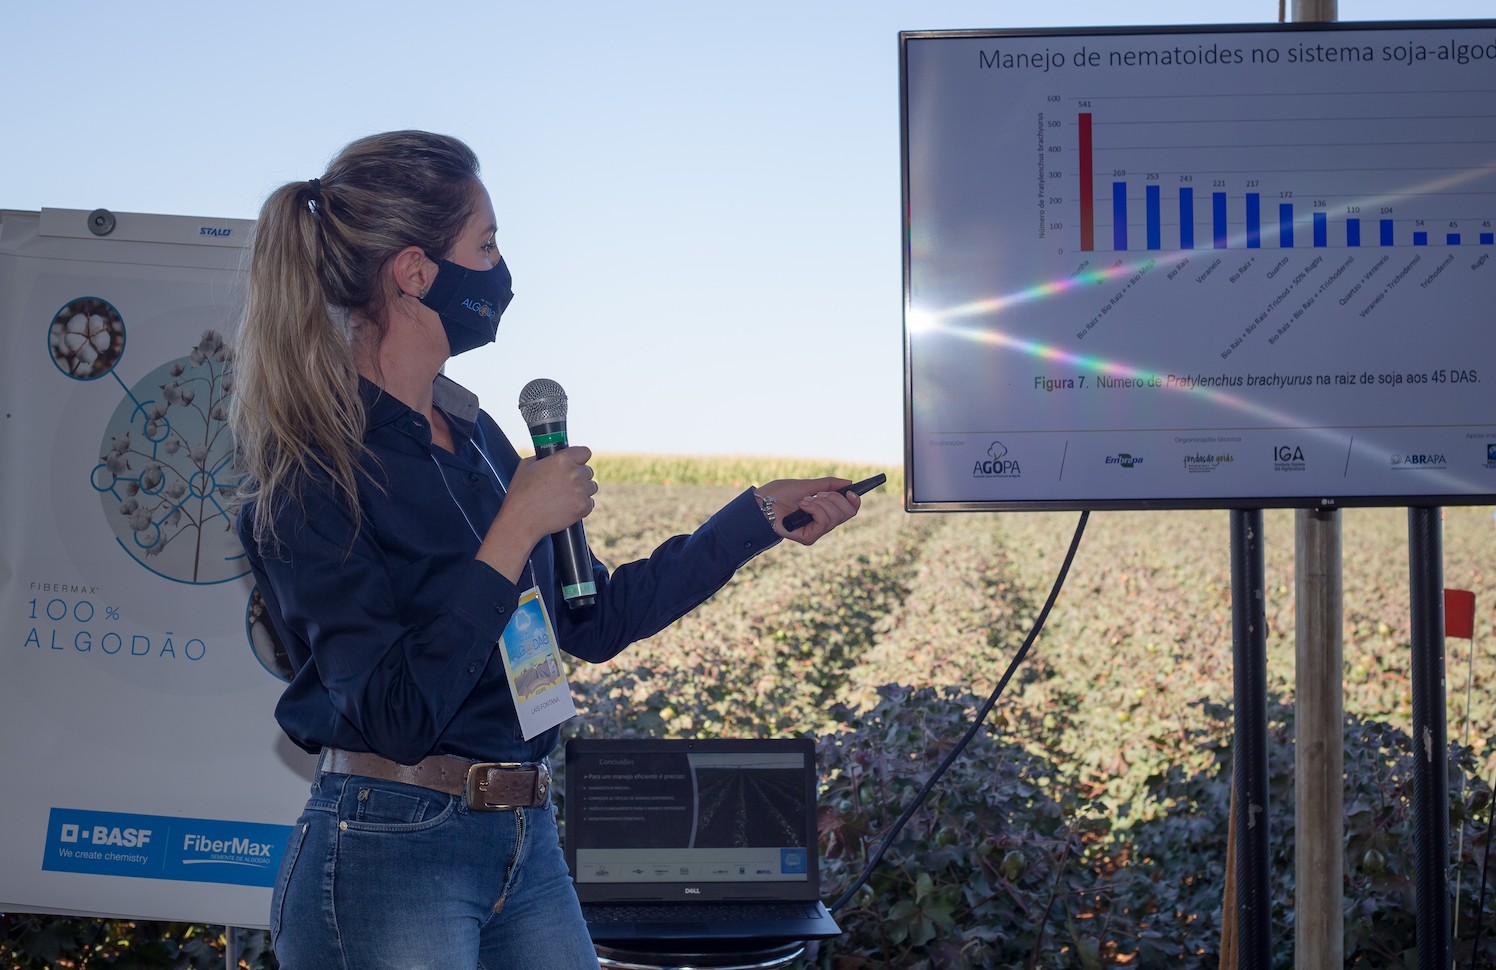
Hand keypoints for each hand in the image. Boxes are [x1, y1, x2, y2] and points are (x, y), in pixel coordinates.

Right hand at [478, 446, 596, 580]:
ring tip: (566, 497)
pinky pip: (590, 503)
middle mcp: (574, 473)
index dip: (579, 459)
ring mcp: (580, 491)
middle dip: (579, 476)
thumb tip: (550, 457)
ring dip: (583, 491)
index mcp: (562, 459)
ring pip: (591, 487)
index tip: (575, 464)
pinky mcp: (583, 507)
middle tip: (565, 485)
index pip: (585, 452)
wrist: (521, 520)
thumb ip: (544, 458)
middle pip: (588, 471)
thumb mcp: (527, 465)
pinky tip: (568, 507)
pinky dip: (582, 505)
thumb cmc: (521, 493)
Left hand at [756, 476, 859, 545]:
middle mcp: (823, 523)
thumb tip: (849, 482)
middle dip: (835, 498)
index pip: (849, 510)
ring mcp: (816, 532)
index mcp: (825, 511)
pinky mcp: (808, 538)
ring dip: (820, 503)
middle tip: (817, 494)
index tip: (851, 491)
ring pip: (835, 516)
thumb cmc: (781, 493)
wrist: (763, 501)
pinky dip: (815, 509)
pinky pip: (823, 521)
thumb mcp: (808, 485)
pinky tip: (803, 506)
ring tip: (805, 501)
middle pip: (847, 513)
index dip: (854, 501)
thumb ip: (829, 484)